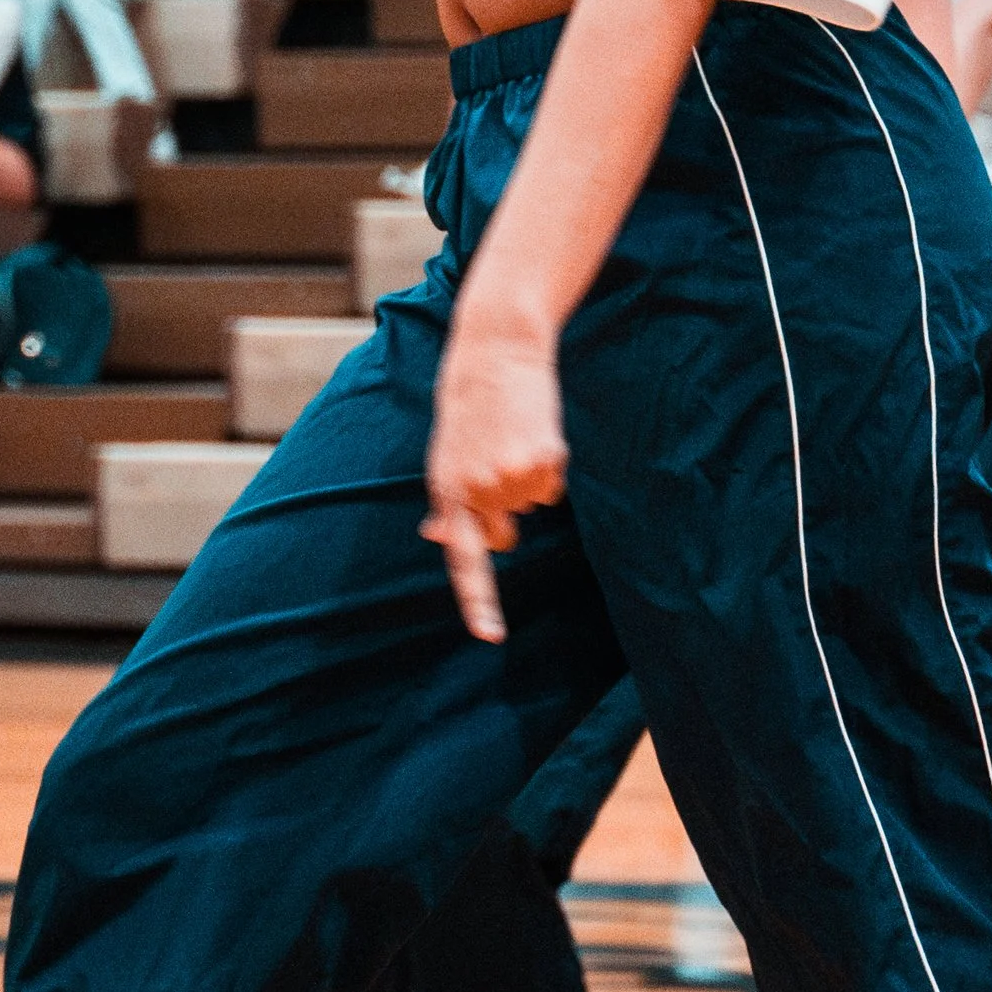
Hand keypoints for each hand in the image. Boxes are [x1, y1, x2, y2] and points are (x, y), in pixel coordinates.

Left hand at [423, 308, 567, 642]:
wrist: (495, 353)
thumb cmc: (467, 406)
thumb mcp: (445, 455)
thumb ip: (446, 501)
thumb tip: (438, 537)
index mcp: (447, 492)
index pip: (464, 561)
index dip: (478, 602)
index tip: (491, 637)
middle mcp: (478, 492)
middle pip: (506, 533)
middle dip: (505, 509)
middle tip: (495, 458)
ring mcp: (512, 479)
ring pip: (533, 505)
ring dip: (527, 477)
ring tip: (512, 435)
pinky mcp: (544, 462)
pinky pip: (553, 485)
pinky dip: (548, 463)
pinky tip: (532, 431)